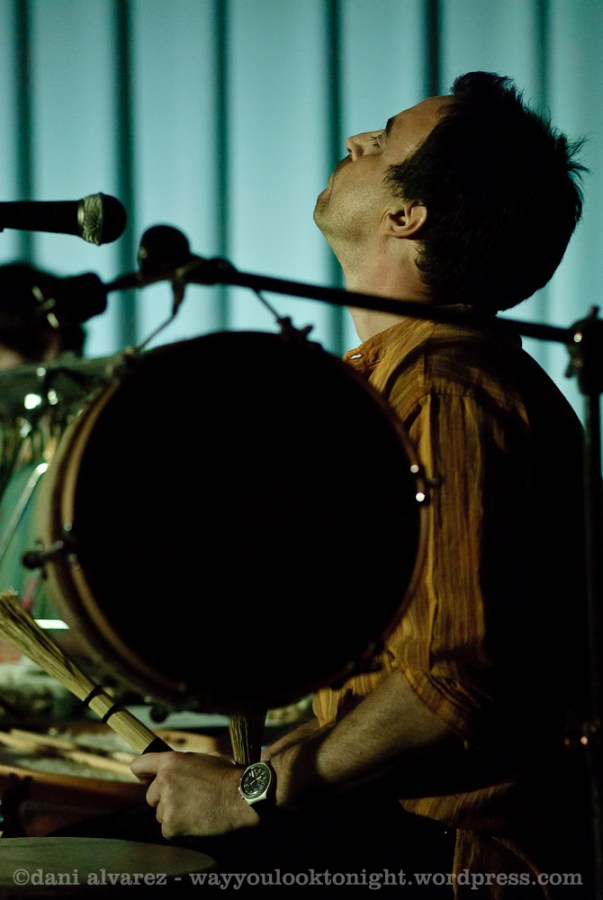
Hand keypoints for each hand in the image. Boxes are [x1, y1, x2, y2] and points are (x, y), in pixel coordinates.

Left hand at [130, 751, 258, 838]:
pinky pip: (168, 831)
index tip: (145, 779)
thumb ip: (183, 764)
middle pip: (150, 796)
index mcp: (171, 761)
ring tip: (196, 811)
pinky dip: (179, 830)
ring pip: (160, 814)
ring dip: (173, 815)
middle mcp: (164, 781)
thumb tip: (174, 768)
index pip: (139, 765)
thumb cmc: (227, 776)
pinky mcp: (171, 825)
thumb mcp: (203, 758)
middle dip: (164, 800)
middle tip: (186, 800)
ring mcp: (166, 804)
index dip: (142, 773)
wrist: (241, 798)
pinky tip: (196, 822)